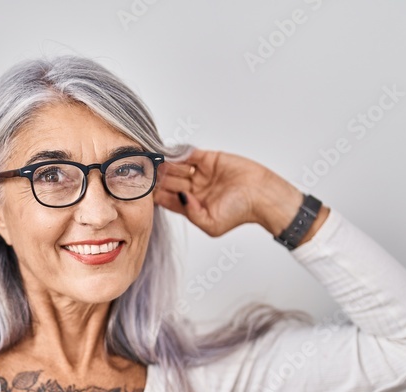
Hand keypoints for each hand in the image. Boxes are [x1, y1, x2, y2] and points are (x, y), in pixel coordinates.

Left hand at [153, 148, 300, 236]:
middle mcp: (194, 189)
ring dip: (165, 165)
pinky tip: (166, 153)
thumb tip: (177, 196)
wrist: (262, 195)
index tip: (143, 190)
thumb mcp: (211, 224)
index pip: (166, 198)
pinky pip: (190, 155)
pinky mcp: (209, 159)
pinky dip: (178, 153)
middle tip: (144, 172)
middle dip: (157, 177)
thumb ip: (190, 212)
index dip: (154, 194)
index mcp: (191, 205)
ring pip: (176, 167)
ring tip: (153, 162)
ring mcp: (201, 173)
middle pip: (169, 181)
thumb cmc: (240, 212)